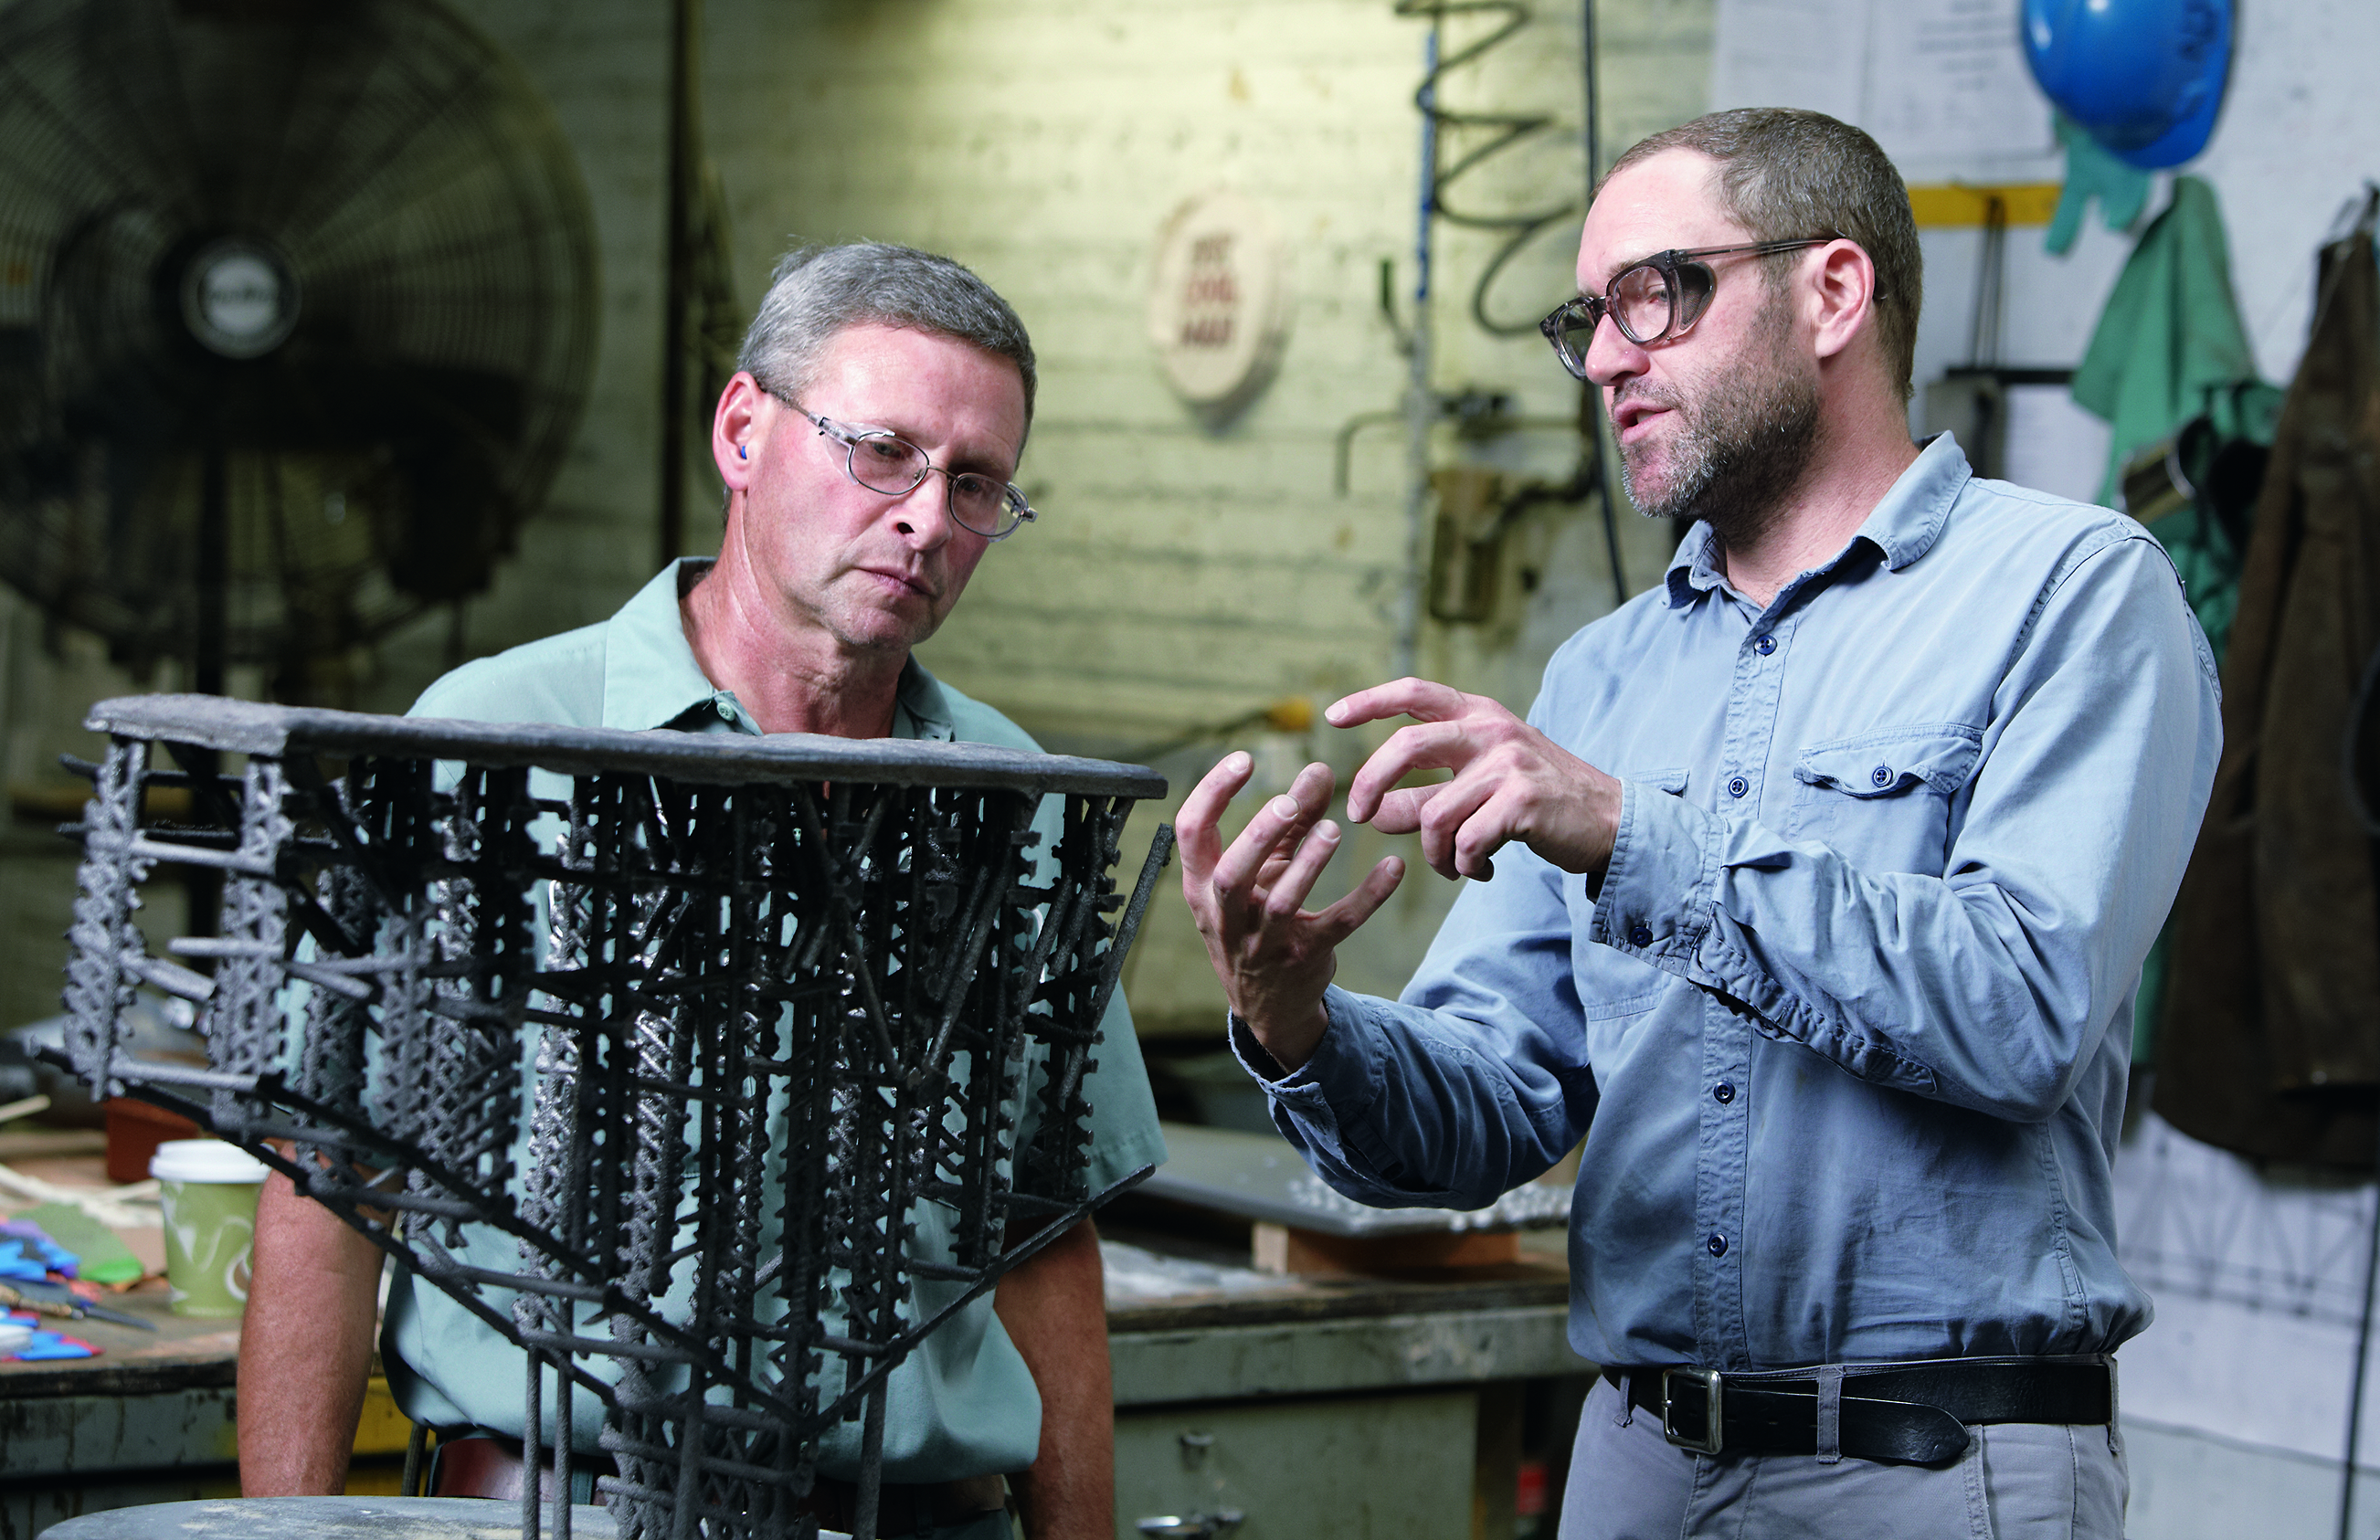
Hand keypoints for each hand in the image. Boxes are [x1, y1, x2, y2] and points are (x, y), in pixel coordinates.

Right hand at [1176, 753, 1404, 1069]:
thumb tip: (1320, 768)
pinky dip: (1367, 896)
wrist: (1269, 1002)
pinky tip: (1392, 867)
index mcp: (1203, 887)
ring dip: (1309, 864)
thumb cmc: (1258, 919)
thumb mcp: (1264, 871)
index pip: (1190, 833)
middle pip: (1230, 874)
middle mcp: (1227, 916)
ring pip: (1283, 903)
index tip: (1243, 759)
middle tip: (1288, 804)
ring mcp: (1265, 941)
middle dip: (1258, 836)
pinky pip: (1339, 925)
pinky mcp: (1306, 956)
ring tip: (1333, 830)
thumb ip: (1290, 821)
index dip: (1211, 792)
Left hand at [1331, 678, 1622, 879]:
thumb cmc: (1535, 803)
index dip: (1368, 701)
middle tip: (1359, 816)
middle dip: (1369, 783)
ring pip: (1434, 813)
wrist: (1608, 821)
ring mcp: (1509, 762)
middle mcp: (1491, 729)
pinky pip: (1465, 841)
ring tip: (1452, 866)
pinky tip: (1480, 871)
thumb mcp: (1478, 788)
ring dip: (1433, 852)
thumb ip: (1425, 795)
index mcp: (1478, 714)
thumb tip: (1375, 813)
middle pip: (1406, 746)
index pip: (1413, 693)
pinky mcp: (1523, 800)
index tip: (1332, 717)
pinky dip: (1462, 866)